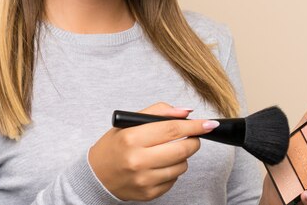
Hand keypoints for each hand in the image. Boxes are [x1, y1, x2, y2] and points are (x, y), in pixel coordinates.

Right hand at [88, 102, 218, 200]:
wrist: (96, 175)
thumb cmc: (115, 145)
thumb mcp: (130, 122)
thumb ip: (158, 112)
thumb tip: (186, 113)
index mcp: (132, 138)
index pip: (172, 129)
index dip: (194, 126)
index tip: (210, 124)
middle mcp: (138, 160)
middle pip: (182, 149)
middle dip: (193, 141)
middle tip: (191, 136)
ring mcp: (144, 180)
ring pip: (181, 166)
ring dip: (182, 156)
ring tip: (167, 151)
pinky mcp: (148, 193)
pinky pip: (174, 180)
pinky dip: (172, 170)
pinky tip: (159, 165)